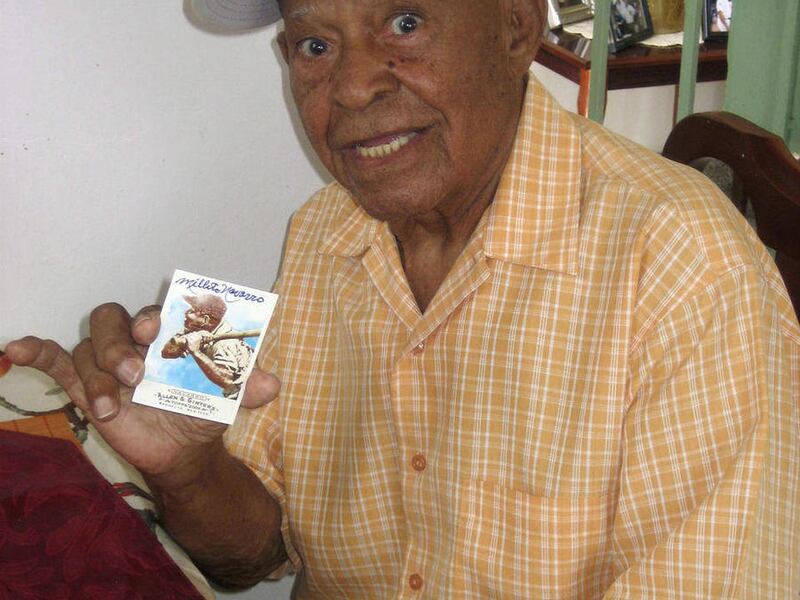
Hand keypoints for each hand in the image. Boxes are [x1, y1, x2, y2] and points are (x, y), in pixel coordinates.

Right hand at [3, 303, 280, 477]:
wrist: (183, 448)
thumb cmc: (203, 407)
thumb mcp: (228, 397)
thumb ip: (246, 385)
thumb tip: (271, 384)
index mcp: (168, 332)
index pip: (154, 310)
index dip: (151, 315)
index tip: (152, 330)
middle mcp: (134, 339)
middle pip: (112, 320)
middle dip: (118, 344)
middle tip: (135, 373)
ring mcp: (106, 360)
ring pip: (86, 347)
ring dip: (94, 374)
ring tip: (110, 407)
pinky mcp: (83, 383)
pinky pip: (53, 359)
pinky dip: (34, 351)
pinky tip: (14, 350)